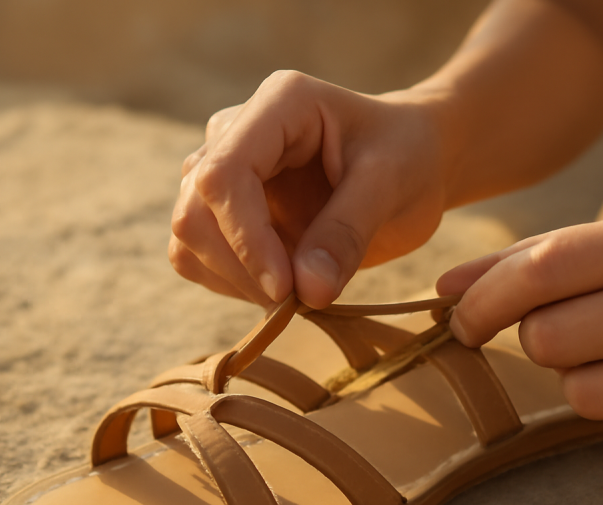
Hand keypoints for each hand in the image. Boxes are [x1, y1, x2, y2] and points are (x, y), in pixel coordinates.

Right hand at [170, 71, 448, 308]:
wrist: (414, 160)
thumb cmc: (409, 158)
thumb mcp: (391, 186)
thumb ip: (347, 233)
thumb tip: (306, 292)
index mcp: (280, 105)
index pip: (224, 174)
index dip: (245, 238)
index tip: (286, 289)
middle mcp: (237, 132)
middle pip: (195, 210)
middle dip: (239, 268)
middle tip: (299, 301)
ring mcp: (225, 170)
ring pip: (189, 237)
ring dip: (234, 280)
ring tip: (298, 293)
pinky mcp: (225, 210)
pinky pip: (199, 256)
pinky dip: (233, 284)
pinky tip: (282, 287)